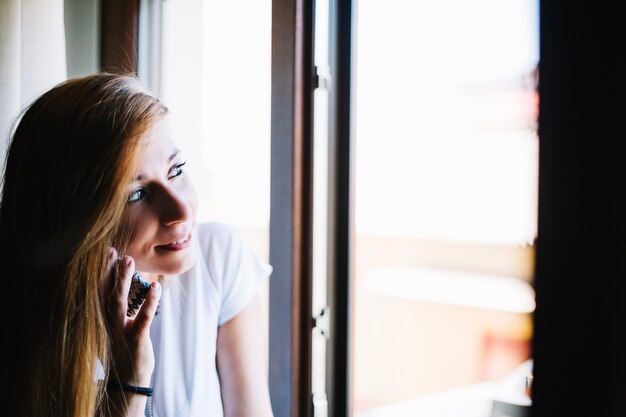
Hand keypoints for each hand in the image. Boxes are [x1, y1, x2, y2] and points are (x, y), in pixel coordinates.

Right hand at [105, 248, 160, 385]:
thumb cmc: (123, 348)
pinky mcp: (135, 338)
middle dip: (109, 270)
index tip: (107, 250)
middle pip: (105, 291)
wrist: (127, 379)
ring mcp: (120, 329)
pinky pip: (142, 318)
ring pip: (120, 301)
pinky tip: (156, 287)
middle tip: (113, 249)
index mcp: (103, 317)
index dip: (103, 270)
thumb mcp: (117, 326)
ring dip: (124, 280)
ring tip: (130, 261)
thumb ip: (117, 306)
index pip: (100, 290)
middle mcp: (107, 321)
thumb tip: (121, 283)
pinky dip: (150, 302)